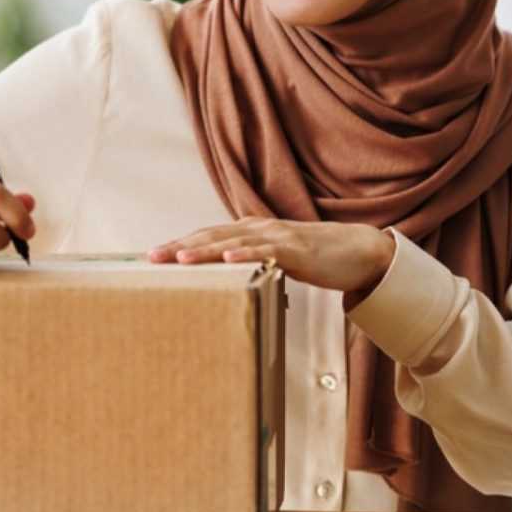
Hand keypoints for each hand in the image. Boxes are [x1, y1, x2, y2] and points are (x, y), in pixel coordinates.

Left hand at [147, 216, 395, 297]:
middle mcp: (259, 229)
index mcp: (251, 232)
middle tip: (151, 257)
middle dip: (180, 246)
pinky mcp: (296, 249)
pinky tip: (229, 258)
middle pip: (212, 235)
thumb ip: (252, 266)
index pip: (208, 236)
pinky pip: (267, 250)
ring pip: (234, 240)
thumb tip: (225, 283)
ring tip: (179, 258)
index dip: (180, 244)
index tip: (152, 256)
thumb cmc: (316, 259)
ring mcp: (277, 236)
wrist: (359, 251)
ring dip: (205, 249)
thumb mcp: (276, 261)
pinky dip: (246, 252)